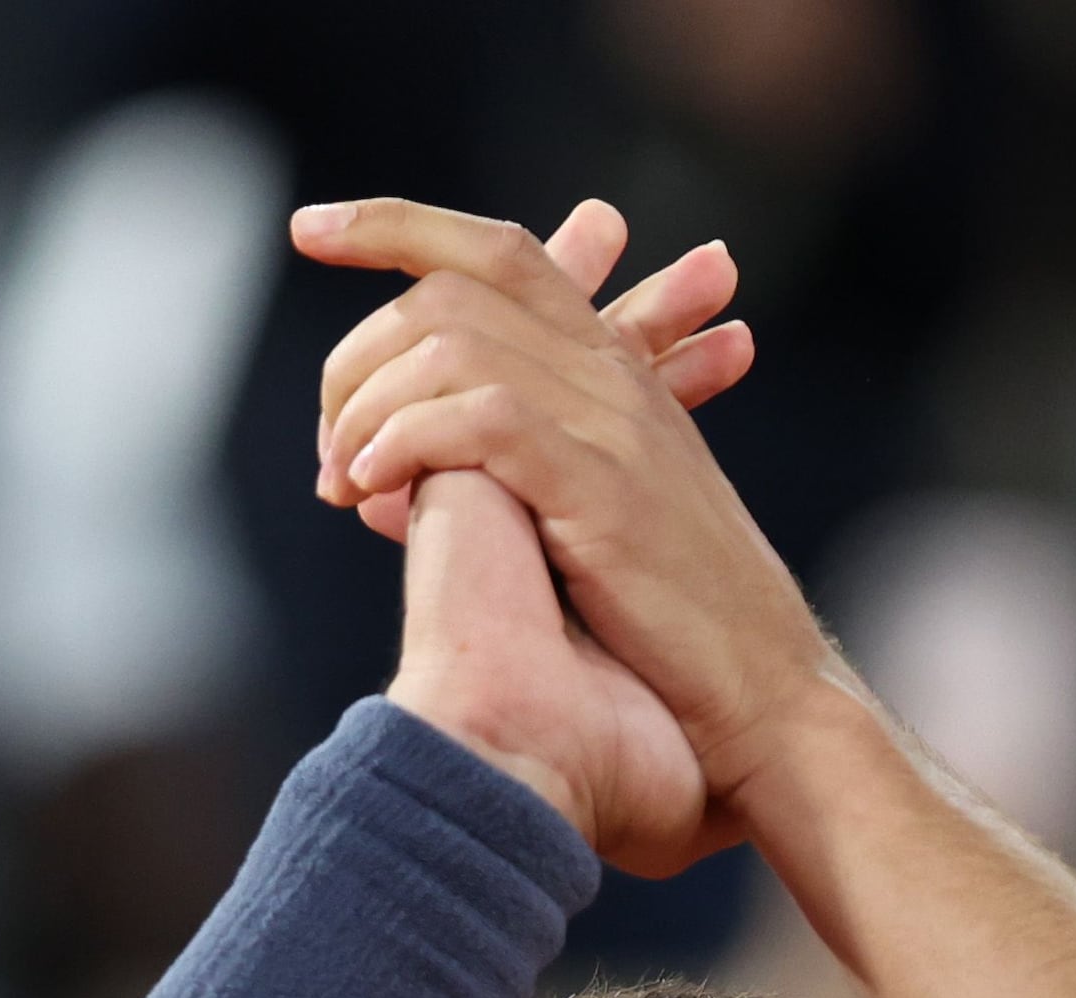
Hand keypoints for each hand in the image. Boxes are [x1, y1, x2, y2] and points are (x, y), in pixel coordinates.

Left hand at [306, 197, 844, 815]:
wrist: (766, 696)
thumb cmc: (673, 637)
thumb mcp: (580, 529)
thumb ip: (493, 485)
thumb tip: (380, 490)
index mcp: (611, 370)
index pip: (496, 249)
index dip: (394, 223)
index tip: (309, 230)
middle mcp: (612, 377)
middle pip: (449, 288)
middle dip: (358, 353)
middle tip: (326, 442)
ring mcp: (610, 424)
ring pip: (449, 343)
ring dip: (369, 406)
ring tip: (341, 479)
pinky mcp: (600, 485)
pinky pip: (475, 418)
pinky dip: (402, 444)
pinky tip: (373, 492)